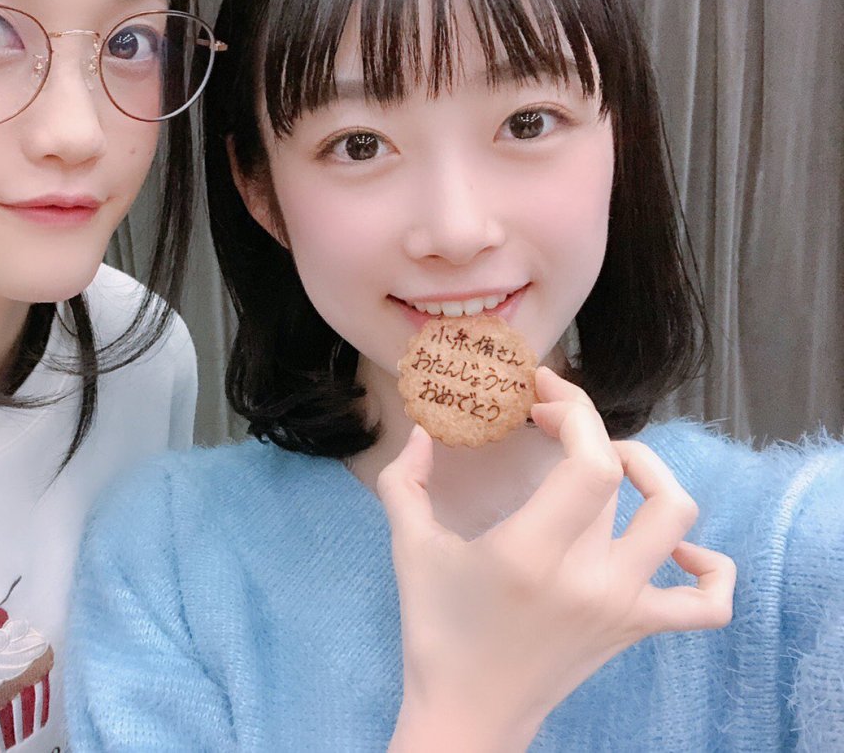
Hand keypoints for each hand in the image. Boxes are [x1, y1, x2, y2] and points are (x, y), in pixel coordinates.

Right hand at [381, 366, 735, 751]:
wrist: (469, 715)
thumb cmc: (436, 631)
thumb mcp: (409, 548)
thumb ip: (404, 481)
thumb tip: (420, 431)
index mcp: (530, 553)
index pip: (591, 461)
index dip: (574, 411)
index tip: (539, 397)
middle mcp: (588, 577)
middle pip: (625, 474)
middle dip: (590, 427)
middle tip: (552, 422)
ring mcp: (622, 606)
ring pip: (676, 520)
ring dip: (652, 476)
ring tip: (614, 467)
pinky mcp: (637, 629)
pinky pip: (707, 601)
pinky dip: (709, 568)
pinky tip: (677, 549)